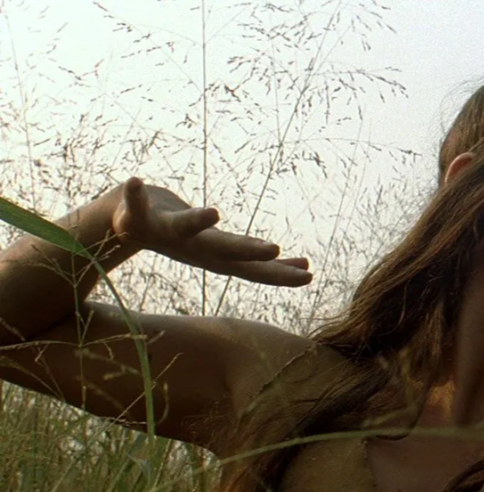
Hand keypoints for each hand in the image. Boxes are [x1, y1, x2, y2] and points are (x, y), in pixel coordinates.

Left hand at [111, 177, 312, 286]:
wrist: (132, 228)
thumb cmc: (189, 236)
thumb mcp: (228, 250)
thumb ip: (264, 258)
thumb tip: (307, 265)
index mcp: (217, 256)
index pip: (254, 270)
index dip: (280, 274)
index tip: (308, 276)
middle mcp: (195, 248)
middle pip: (225, 250)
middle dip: (248, 250)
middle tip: (274, 248)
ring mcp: (167, 233)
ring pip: (185, 227)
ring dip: (198, 221)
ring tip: (214, 211)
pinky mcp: (139, 218)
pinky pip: (136, 203)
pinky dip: (135, 194)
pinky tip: (135, 180)